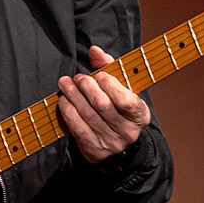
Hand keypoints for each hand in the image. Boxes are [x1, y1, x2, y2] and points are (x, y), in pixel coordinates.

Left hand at [58, 45, 150, 163]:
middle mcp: (128, 132)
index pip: (125, 100)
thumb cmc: (117, 108)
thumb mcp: (121, 88)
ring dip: (72, 96)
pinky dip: (68, 112)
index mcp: (139, 115)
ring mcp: (112, 144)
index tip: (98, 74)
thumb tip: (94, 51)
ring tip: (65, 84)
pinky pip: (78, 129)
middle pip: (102, 105)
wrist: (117, 143)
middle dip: (86, 87)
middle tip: (77, 78)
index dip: (109, 85)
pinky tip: (63, 101)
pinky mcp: (95, 151)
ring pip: (88, 116)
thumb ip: (110, 67)